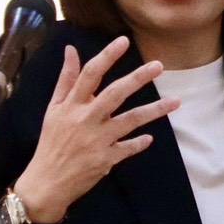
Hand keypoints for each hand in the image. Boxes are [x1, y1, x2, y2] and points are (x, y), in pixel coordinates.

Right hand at [16, 38, 178, 221]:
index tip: (124, 41)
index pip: (90, 74)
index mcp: (71, 105)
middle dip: (138, 78)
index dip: (107, 56)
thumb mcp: (53, 109)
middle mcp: (85, 119)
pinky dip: (139, 143)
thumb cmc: (51, 142)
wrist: (47, 182)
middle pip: (115, 94)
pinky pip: (128, 147)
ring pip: (130, 120)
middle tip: (159, 66)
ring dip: (155, 110)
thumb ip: (66, 79)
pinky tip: (150, 138)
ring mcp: (98, 140)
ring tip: (176, 101)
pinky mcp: (106, 159)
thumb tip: (71, 49)